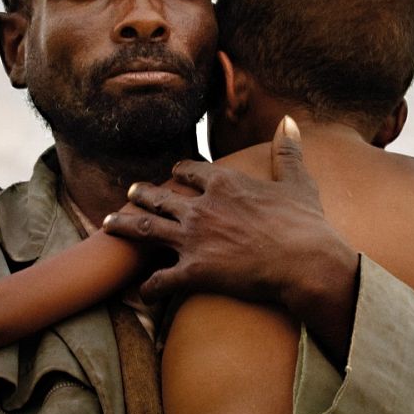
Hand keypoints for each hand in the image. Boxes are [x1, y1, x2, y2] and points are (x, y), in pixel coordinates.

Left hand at [103, 118, 359, 362]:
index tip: (175, 173)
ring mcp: (193, 239)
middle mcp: (201, 207)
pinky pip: (160, 280)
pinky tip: (142, 291)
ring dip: (124, 226)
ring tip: (107, 223)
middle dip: (142, 194)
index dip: (181, 172)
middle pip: (160, 196)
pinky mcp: (193, 271)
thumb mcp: (297, 181)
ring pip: (146, 228)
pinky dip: (148, 287)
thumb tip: (290, 121)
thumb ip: (287, 151)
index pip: (191, 171)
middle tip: (130, 192)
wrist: (305, 261)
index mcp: (224, 183)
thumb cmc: (305, 223)